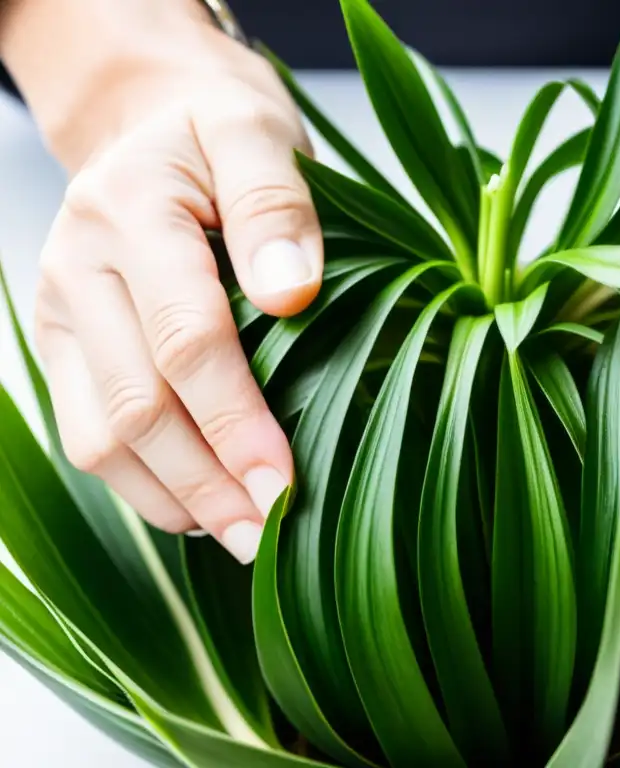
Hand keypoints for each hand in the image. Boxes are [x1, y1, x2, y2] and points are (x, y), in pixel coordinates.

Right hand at [1, 0, 320, 561]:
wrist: (151, 123)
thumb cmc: (219, 134)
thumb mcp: (259, 135)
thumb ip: (277, 205)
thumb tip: (293, 292)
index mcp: (131, 211)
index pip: (186, 340)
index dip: (236, 421)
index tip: (287, 482)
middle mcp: (79, 269)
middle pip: (137, 406)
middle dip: (208, 482)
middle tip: (272, 535)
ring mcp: (62, 314)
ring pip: (100, 438)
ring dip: (175, 500)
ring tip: (245, 539)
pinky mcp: (65, 347)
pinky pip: (90, 435)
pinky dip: (146, 484)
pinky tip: (202, 507)